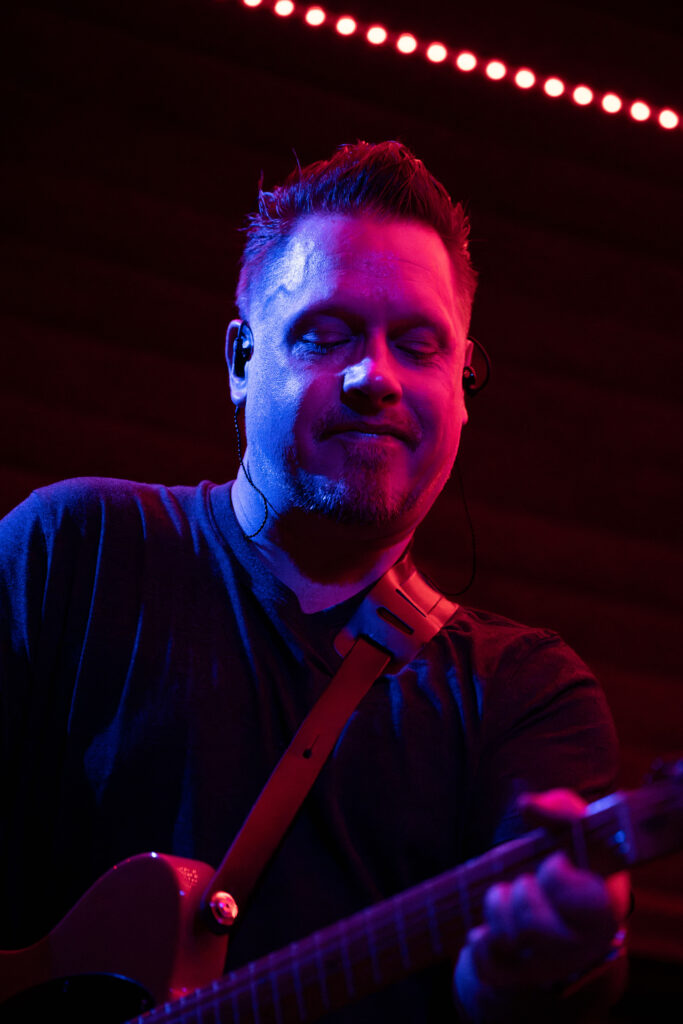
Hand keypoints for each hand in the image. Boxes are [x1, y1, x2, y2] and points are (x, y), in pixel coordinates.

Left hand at [453, 790, 628, 1021]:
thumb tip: (526, 805)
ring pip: (507, 941)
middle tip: (526, 881)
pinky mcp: (519, 978)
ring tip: (505, 895)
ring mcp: (550, 966)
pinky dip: (479, 943)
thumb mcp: (573, 827)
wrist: (558, 909)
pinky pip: (488, 968)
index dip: (556, 874)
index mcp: (605, 908)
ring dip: (496, 906)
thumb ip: (558, 808)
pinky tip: (484, 927)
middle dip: (520, 892)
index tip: (555, 861)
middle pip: (534, 926)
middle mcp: (582, 946)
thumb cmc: (569, 859)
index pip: (581, 901)